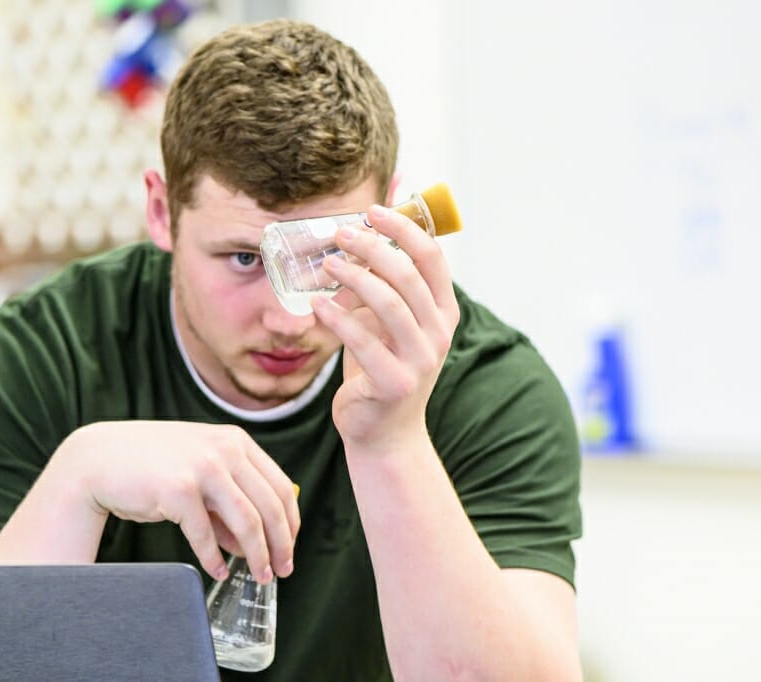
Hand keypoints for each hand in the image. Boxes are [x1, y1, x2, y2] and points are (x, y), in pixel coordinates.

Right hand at [65, 420, 299, 582]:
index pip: (280, 485)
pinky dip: (214, 558)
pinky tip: (218, 571)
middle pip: (270, 506)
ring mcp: (202, 467)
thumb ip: (227, 504)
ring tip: (258, 576)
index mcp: (235, 441)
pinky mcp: (178, 490)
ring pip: (247, 521)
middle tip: (281, 570)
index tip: (289, 547)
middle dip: (280, 544)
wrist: (100, 458)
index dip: (290, 521)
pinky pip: (206, 534)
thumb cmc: (152, 466)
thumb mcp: (199, 474)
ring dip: (257, 555)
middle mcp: (225, 450)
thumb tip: (251, 545)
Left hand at [310, 204, 459, 452]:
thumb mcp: (387, 322)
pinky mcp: (395, 384)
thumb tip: (358, 236)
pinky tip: (317, 305)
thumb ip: (382, 286)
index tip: (372, 211)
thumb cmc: (381, 367)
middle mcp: (439, 334)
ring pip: (388, 304)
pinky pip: (363, 341)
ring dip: (353, 277)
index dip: (404, 229)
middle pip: (408, 275)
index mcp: (443, 312)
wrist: (384, 432)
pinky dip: (336, 318)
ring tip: (326, 265)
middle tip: (340, 235)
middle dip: (372, 247)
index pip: (432, 258)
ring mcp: (420, 360)